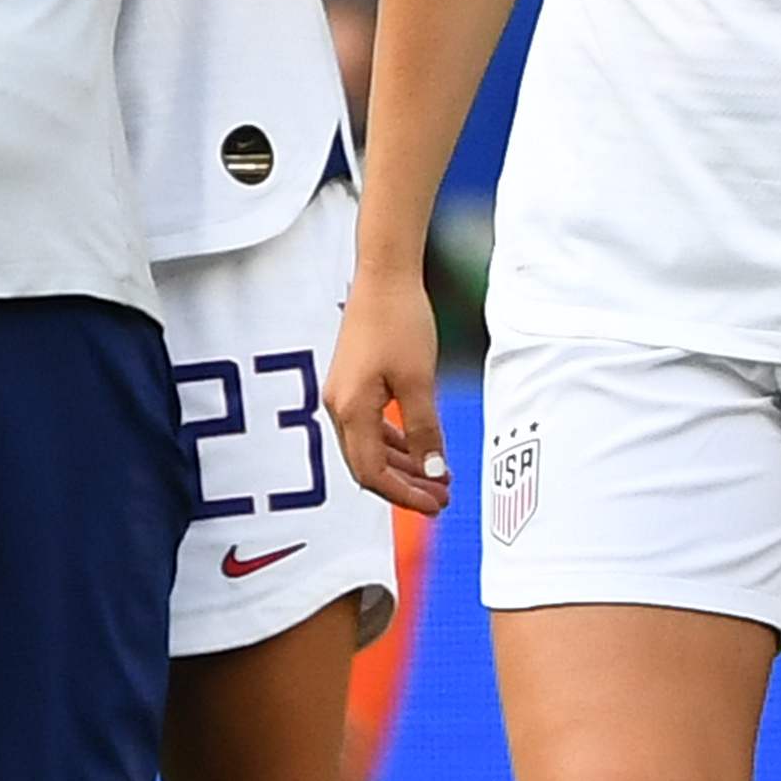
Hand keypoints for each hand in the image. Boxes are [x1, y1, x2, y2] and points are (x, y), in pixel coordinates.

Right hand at [329, 267, 452, 515]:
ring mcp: (342, 395)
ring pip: (369, 448)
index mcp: (351, 409)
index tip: (435, 504)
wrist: (383, 276)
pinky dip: (395, 443)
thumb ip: (425, 431)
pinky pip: (369, 427)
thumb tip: (432, 472)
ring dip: (403, 466)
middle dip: (405, 485)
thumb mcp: (419, 381)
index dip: (403, 495)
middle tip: (442, 498)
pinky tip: (419, 449)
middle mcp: (339, 406)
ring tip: (438, 478)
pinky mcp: (351, 383)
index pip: (372, 473)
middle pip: (367, 465)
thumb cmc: (399, 322)